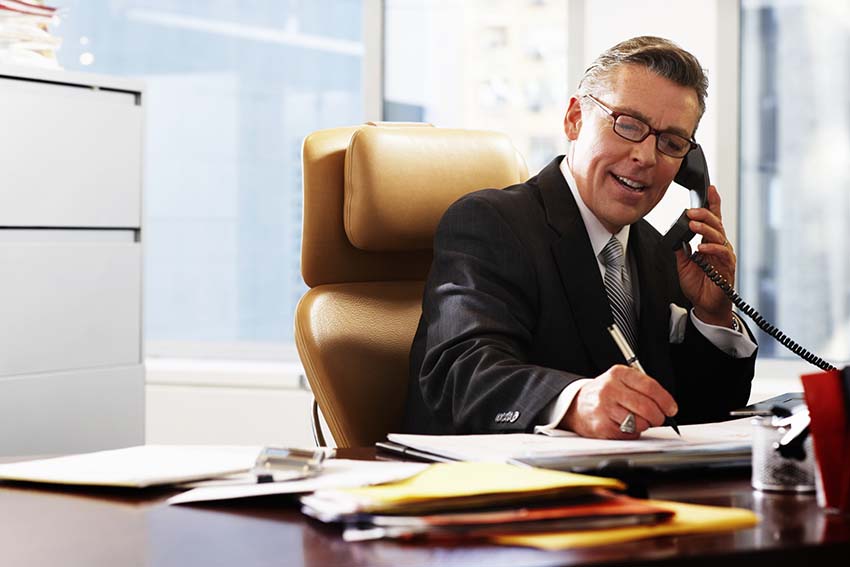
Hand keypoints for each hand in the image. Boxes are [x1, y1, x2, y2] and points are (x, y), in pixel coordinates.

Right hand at [560, 365, 677, 438]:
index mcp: (618, 373)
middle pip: (647, 407)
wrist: (577, 405)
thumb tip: (667, 405)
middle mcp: (610, 388)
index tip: (671, 408)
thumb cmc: (604, 394)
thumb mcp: (620, 380)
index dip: (665, 400)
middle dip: (658, 417)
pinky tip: (623, 425)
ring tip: (635, 420)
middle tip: (657, 418)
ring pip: (639, 422)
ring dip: (644, 425)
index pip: (650, 386)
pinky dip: (632, 432)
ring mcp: (604, 407)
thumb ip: (642, 388)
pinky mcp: (602, 425)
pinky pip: (629, 433)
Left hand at [675, 185, 735, 326]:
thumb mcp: (683, 264)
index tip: (711, 188)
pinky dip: (711, 249)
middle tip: (690, 210)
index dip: (713, 203)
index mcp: (710, 242)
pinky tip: (701, 247)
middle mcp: (719, 246)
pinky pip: (722, 254)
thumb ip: (681, 249)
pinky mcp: (727, 267)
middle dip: (704, 214)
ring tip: (693, 224)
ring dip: (705, 229)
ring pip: (719, 235)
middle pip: (716, 223)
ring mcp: (725, 256)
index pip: (713, 220)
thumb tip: (674, 235)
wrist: (705, 305)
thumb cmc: (698, 284)